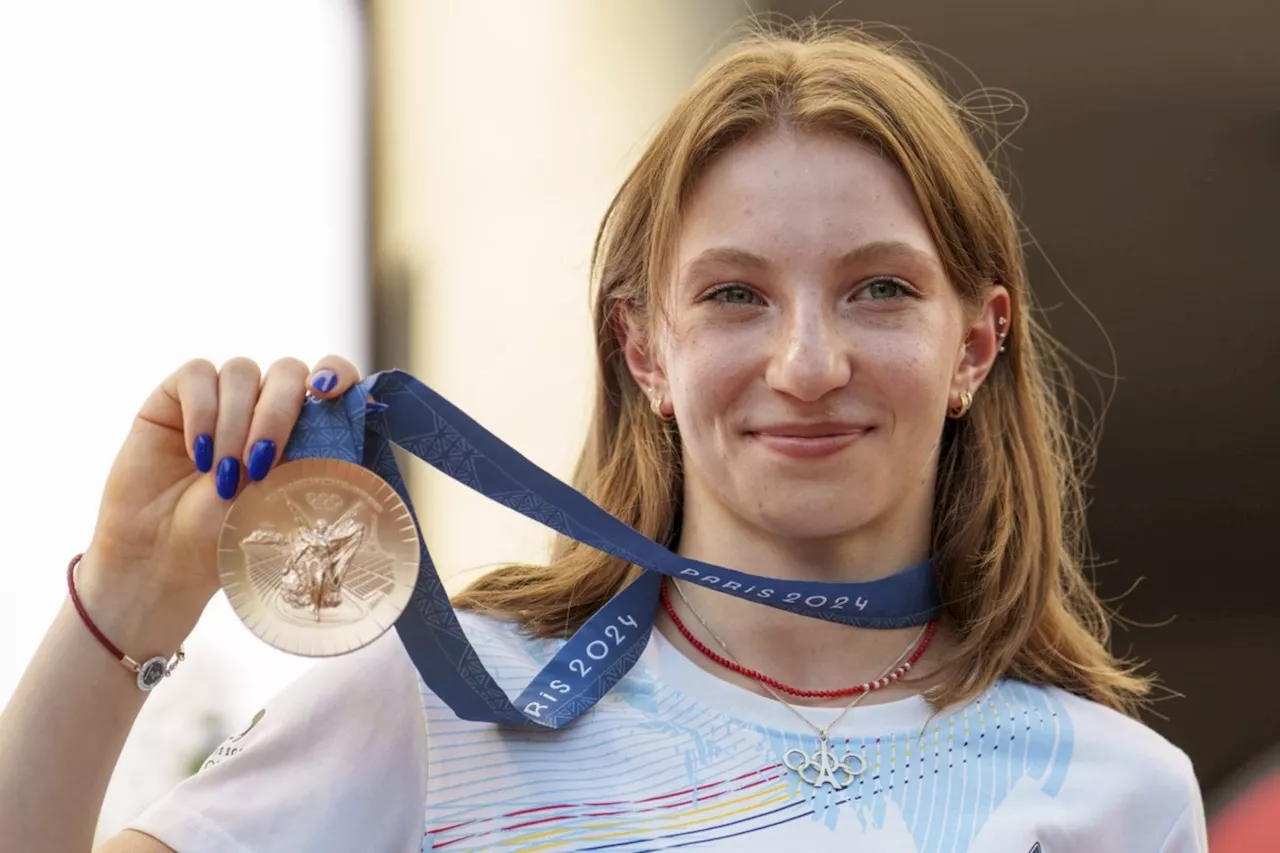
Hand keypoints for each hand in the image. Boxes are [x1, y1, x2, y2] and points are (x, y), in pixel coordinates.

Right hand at [80, 356, 361, 614]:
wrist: (166, 558)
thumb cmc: (231, 535)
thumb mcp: (284, 501)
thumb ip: (312, 462)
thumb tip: (346, 434)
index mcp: (303, 425)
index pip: (333, 375)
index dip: (336, 372)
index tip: (328, 392)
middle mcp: (265, 403)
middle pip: (287, 371)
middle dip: (277, 414)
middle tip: (260, 463)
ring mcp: (223, 396)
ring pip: (242, 371)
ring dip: (235, 423)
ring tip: (223, 476)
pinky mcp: (176, 395)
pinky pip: (197, 374)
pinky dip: (202, 413)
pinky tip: (198, 454)